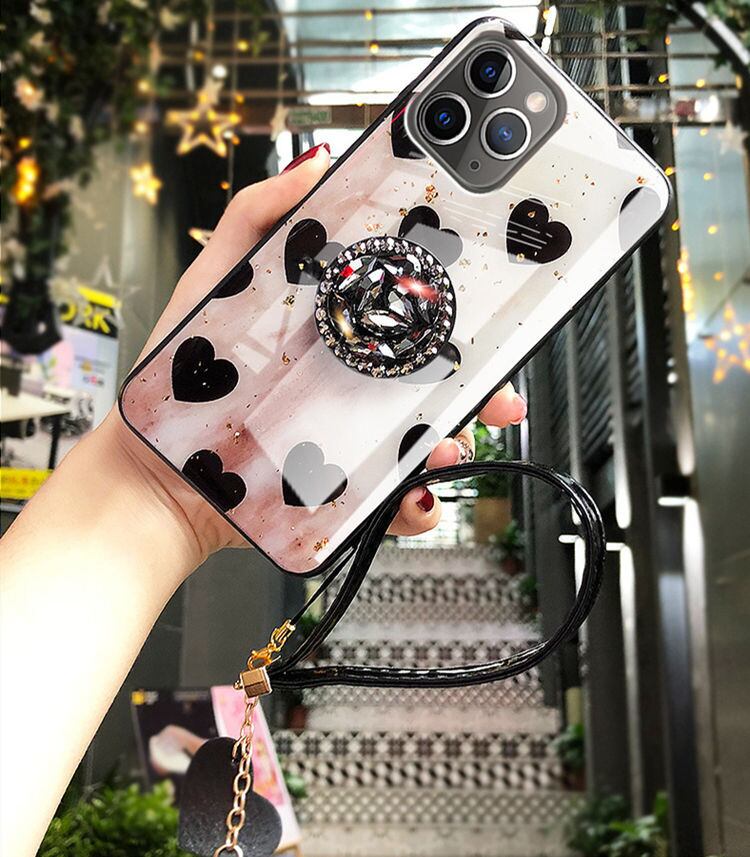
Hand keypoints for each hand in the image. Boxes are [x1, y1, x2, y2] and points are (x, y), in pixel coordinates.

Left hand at [104, 144, 526, 564]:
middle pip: (430, 376)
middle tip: (499, 390)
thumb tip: (313, 165)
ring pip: (422, 435)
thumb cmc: (180, 374)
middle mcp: (348, 381)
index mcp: (331, 330)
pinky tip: (413, 495)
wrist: (157, 471)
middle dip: (477, 382)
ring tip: (451, 443)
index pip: (403, 312)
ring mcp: (346, 434)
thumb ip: (256, 218)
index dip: (450, 307)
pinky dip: (412, 499)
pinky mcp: (338, 483)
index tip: (484, 304)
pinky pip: (391, 493)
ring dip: (453, 440)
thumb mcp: (214, 281)